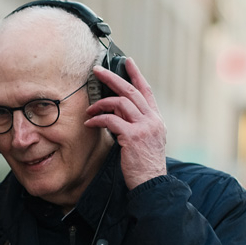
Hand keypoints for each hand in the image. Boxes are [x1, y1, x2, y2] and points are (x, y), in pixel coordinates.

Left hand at [85, 56, 167, 189]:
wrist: (151, 183)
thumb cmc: (145, 165)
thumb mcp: (147, 140)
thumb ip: (136, 124)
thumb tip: (117, 112)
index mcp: (156, 119)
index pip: (146, 90)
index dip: (136, 74)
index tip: (128, 61)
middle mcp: (152, 120)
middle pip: (130, 91)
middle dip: (112, 78)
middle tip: (97, 70)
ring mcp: (144, 127)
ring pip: (120, 103)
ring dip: (101, 103)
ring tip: (89, 109)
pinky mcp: (132, 136)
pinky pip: (111, 120)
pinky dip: (98, 119)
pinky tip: (90, 123)